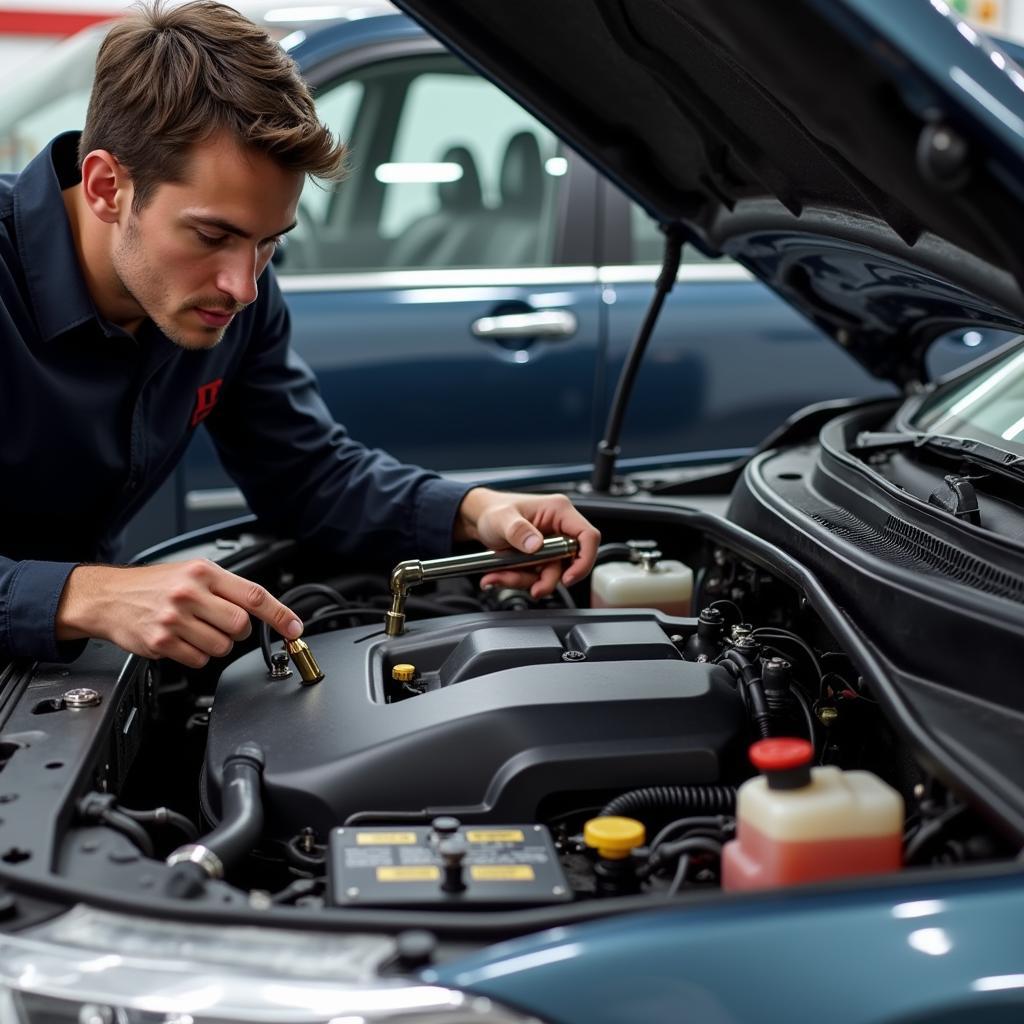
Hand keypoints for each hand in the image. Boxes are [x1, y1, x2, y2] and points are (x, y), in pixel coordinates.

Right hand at [55, 560, 302, 668]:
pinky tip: (180, 640)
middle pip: (240, 626)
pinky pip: (199, 660)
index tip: (295, 628)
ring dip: (216, 644)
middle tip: (219, 624)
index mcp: (204, 572)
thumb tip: (262, 608)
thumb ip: (226, 588)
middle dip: (237, 631)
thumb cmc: (154, 585)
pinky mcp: (161, 643)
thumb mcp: (193, 573)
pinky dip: (196, 655)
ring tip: (195, 630)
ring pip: (222, 647)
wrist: (108, 597)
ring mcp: (174, 619)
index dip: (280, 614)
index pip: (253, 595)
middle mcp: (190, 594)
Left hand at [454, 488, 599, 597]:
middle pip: (570, 563)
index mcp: (559, 512)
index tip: (568, 578)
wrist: (479, 519)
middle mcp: (559, 529)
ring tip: (500, 575)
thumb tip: (536, 545)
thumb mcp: (501, 518)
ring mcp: (551, 546)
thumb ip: (517, 530)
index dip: (585, 560)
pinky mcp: (542, 559)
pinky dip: (519, 580)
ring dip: (526, 581)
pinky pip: (537, 577)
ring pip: (551, 574)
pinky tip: (500, 574)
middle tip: (532, 588)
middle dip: (548, 579)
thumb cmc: (492, 510)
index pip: (588, 537)